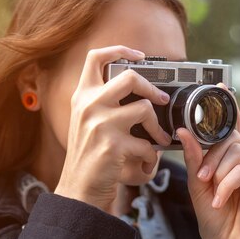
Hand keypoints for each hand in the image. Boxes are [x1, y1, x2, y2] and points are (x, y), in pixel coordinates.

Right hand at [55, 46, 171, 210]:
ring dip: (157, 128)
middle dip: (152, 88)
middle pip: (130, 77)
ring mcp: (100, 124)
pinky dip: (151, 156)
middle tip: (161, 100)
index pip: (96, 57)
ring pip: (144, 109)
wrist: (79, 188)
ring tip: (158, 139)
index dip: (120, 49)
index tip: (138, 56)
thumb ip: (102, 102)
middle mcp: (89, 106)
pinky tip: (145, 162)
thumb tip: (136, 86)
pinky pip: (147, 143)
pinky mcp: (113, 145)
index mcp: (82, 96)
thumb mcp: (86, 121)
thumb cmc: (88, 156)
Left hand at [178, 104, 239, 238]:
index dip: (227, 106)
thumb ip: (194, 158)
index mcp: (228, 158)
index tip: (220, 86)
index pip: (230, 126)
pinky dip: (227, 184)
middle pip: (229, 138)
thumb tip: (184, 131)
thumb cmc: (214, 217)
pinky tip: (221, 199)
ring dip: (218, 171)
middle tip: (201, 178)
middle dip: (210, 155)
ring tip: (211, 190)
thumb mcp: (197, 185)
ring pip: (235, 152)